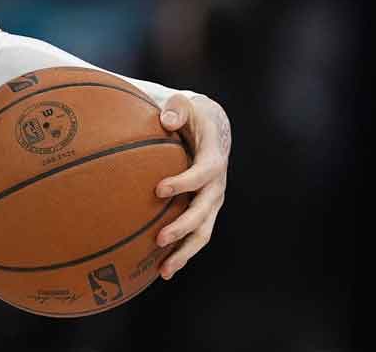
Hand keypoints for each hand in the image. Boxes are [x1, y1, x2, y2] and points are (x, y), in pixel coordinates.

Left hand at [153, 92, 230, 279]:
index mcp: (214, 158)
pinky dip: (181, 252)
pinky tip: (159, 268)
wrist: (210, 126)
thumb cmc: (190, 113)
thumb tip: (166, 120)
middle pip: (205, 211)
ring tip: (163, 270)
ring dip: (185, 252)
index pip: (204, 173)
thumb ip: (177, 108)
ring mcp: (212, 200)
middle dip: (183, 226)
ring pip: (203, 232)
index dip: (185, 182)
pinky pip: (195, 235)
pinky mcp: (204, 210)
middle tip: (159, 238)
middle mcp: (217, 184)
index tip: (159, 189)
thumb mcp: (185, 104)